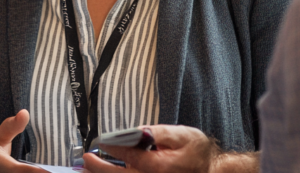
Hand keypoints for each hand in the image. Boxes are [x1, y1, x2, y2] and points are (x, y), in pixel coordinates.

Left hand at [81, 125, 257, 172]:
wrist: (212, 172)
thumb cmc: (198, 153)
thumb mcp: (183, 136)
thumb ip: (160, 133)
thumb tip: (140, 131)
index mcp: (160, 167)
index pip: (130, 156)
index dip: (113, 148)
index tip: (102, 141)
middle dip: (99, 168)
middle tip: (86, 158)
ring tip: (87, 170)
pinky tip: (107, 172)